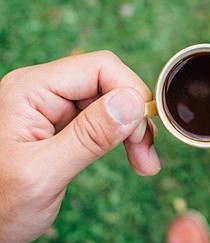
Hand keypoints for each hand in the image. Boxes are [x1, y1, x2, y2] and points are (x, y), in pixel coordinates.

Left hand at [0, 50, 160, 242]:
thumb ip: (89, 136)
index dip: (129, 93)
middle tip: (146, 156)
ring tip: (145, 163)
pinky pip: (102, 120)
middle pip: (108, 83)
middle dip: (134, 117)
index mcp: (31, 90)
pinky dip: (121, 138)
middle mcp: (42, 91)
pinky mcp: (61, 126)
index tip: (141, 132)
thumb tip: (133, 102)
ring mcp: (52, 108)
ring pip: (110, 102)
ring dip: (132, 130)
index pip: (99, 68)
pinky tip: (134, 158)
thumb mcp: (43, 174)